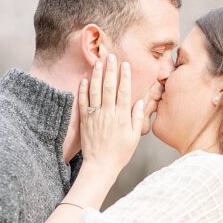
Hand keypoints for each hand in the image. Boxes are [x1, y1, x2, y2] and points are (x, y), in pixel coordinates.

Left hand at [78, 53, 143, 173]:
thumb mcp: (134, 138)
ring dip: (96, 75)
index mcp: (122, 117)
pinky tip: (84, 79)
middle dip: (110, 70)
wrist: (100, 166)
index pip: (124, 92)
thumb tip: (139, 102)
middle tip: (111, 56)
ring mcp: (95, 116)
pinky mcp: (85, 120)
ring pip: (94, 91)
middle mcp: (108, 114)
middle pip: (108, 87)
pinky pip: (83, 102)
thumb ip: (137, 118)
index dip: (124, 77)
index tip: (125, 64)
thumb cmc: (119, 153)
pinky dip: (82, 90)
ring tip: (98, 62)